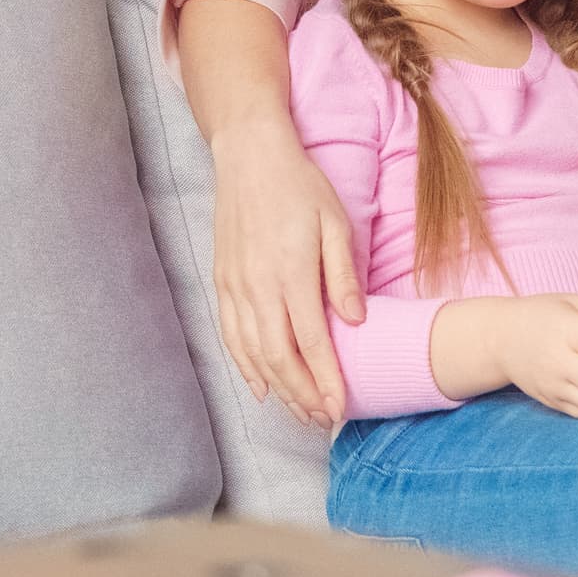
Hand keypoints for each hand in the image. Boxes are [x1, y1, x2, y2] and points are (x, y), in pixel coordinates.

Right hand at [210, 119, 364, 427]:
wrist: (248, 156)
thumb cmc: (299, 186)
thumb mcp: (336, 222)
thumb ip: (343, 276)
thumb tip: (355, 321)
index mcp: (291, 273)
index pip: (311, 342)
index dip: (326, 381)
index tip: (341, 408)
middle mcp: (258, 287)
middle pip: (279, 358)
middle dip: (302, 396)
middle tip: (323, 420)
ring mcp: (235, 287)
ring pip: (253, 353)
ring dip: (277, 388)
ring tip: (300, 412)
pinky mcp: (222, 283)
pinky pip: (231, 336)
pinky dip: (245, 366)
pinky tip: (261, 387)